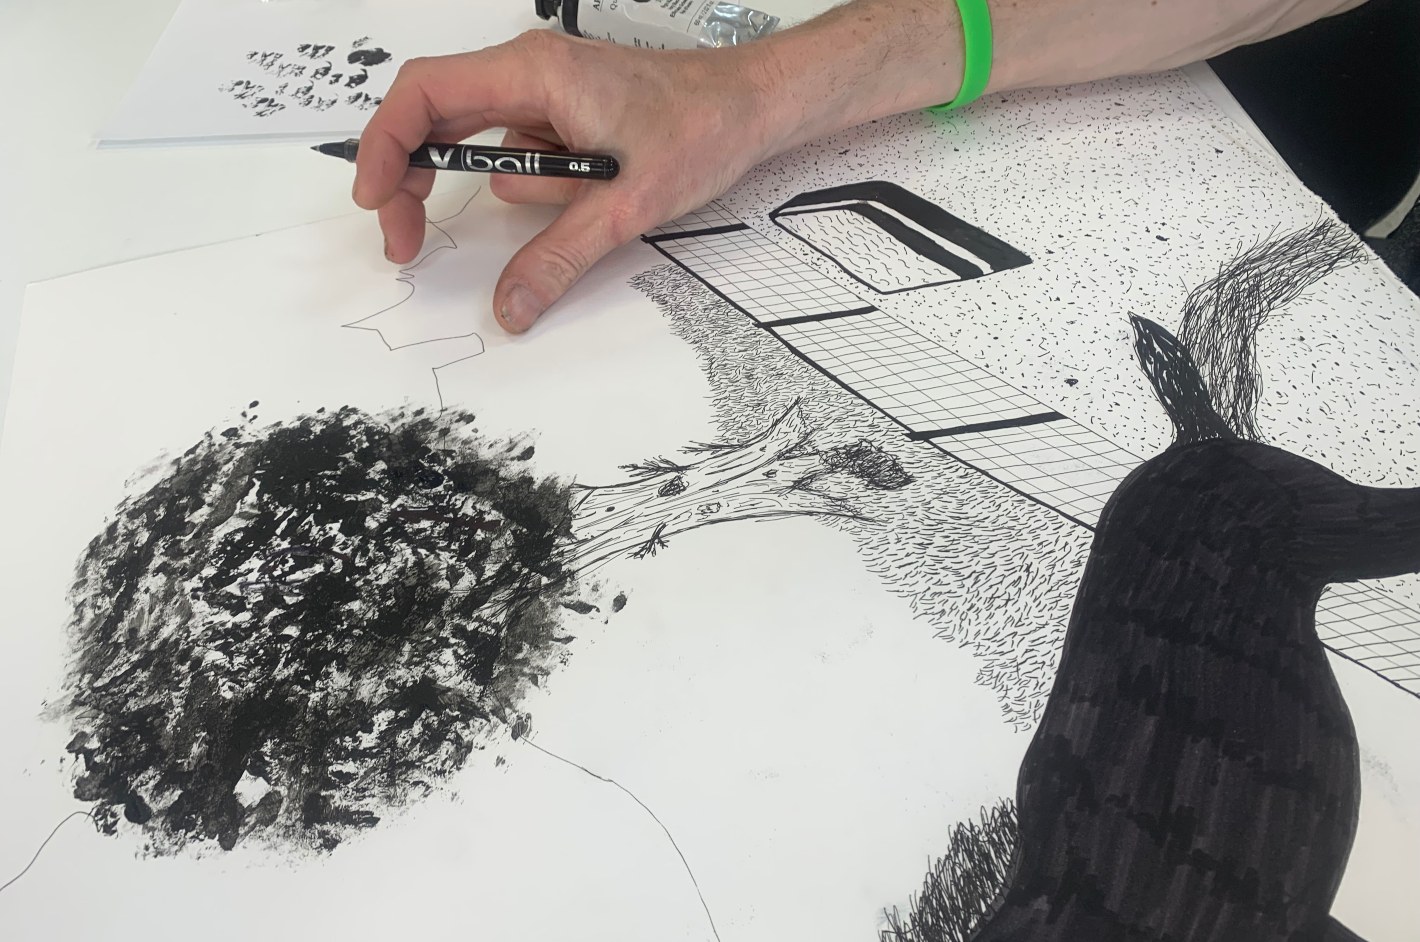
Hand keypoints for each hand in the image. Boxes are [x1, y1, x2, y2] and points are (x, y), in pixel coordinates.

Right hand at [352, 29, 783, 332]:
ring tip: (595, 195)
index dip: (384, 145)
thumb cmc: (701, 127)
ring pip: (488, 151)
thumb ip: (558, 257)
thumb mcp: (626, 205)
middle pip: (436, 122)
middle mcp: (528, 73)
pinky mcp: (561, 116)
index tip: (374, 201)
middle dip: (418, 183)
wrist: (752, 107)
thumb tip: (510, 307)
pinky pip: (525, 159)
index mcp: (532, 73)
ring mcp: (543, 94)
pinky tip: (599, 189)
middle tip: (408, 243)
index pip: (424, 94)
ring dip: (523, 194)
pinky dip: (547, 188)